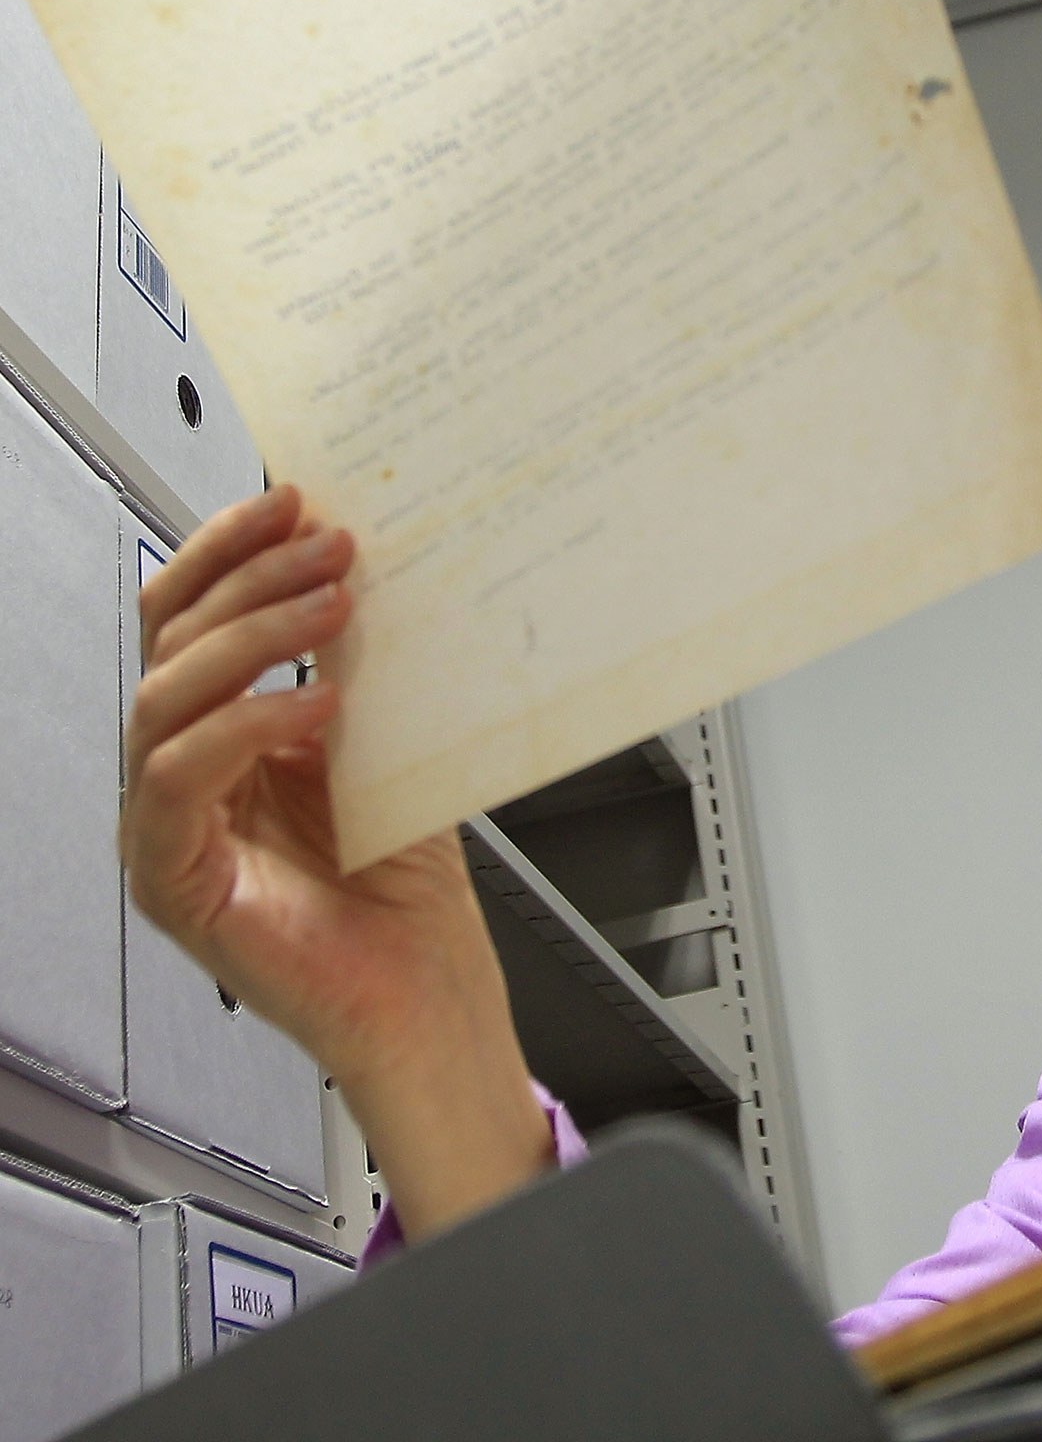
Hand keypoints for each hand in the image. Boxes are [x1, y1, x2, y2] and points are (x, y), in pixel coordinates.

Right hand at [122, 487, 551, 1237]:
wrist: (428, 990)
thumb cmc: (408, 884)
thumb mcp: (392, 741)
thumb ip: (366, 666)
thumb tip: (372, 564)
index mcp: (226, 733)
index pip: (191, 617)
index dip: (231, 550)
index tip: (295, 499)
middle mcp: (184, 775)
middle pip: (169, 643)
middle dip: (248, 579)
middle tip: (329, 545)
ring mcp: (169, 828)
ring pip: (164, 699)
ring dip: (253, 639)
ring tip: (334, 608)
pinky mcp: (174, 882)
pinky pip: (176, 783)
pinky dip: (244, 731)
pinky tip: (314, 710)